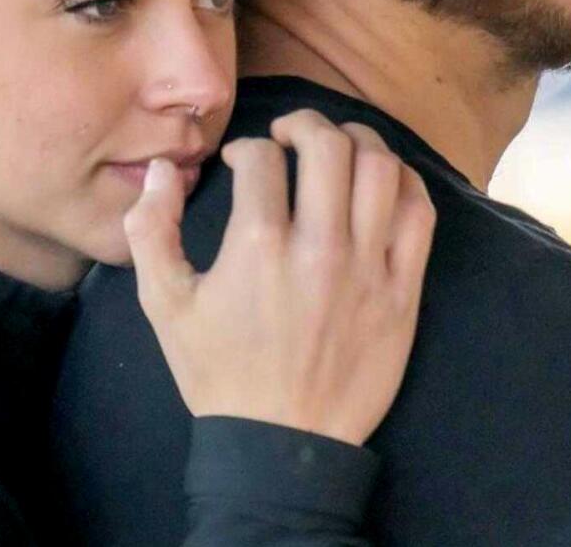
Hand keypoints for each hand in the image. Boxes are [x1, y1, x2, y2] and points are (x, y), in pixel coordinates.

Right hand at [122, 108, 436, 445]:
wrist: (280, 448)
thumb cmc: (219, 373)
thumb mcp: (164, 305)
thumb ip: (150, 229)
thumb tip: (160, 168)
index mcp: (258, 247)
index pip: (261, 158)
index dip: (247, 148)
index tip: (243, 161)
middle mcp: (319, 247)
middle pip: (327, 145)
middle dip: (304, 123)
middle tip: (290, 135)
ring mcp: (369, 268)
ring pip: (380, 168)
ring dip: (358, 140)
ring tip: (338, 146)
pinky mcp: (404, 291)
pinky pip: (420, 213)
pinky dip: (405, 180)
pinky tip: (383, 179)